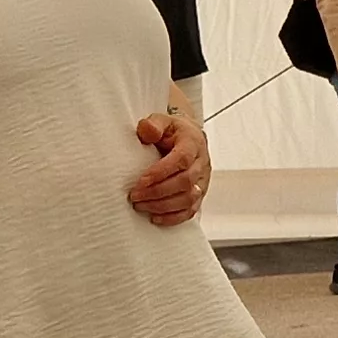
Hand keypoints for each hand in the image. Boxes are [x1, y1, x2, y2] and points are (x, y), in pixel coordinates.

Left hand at [129, 112, 210, 226]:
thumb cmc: (172, 131)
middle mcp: (201, 163)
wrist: (187, 137)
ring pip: (189, 199)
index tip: (141, 181)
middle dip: (157, 192)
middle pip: (185, 182)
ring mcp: (202, 180)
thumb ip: (153, 124)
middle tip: (135, 196)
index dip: (161, 173)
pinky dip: (173, 217)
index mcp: (192, 143)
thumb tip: (147, 131)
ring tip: (141, 206)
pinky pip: (191, 210)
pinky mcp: (200, 193)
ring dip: (163, 206)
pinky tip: (156, 217)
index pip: (181, 160)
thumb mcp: (161, 120)